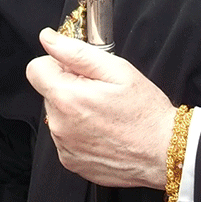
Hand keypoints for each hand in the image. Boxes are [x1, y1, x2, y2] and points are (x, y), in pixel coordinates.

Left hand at [25, 28, 174, 190]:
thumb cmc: (145, 112)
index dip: (57, 64)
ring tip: (104, 113)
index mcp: (66, 98)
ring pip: (57, 114)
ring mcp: (64, 146)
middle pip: (48, 92)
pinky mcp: (71, 162)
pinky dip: (79, 131)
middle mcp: (59, 125)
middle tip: (100, 92)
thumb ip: (76, 52)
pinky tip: (103, 131)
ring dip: (73, 109)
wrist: (164, 152)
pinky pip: (65, 137)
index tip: (78, 70)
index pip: (36, 69)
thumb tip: (48, 39)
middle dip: (69, 86)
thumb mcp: (116, 70)